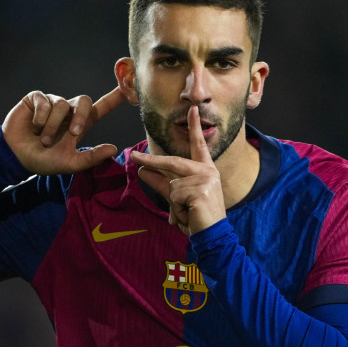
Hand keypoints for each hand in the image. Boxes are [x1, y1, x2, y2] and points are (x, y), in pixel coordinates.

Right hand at [1, 88, 125, 174]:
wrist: (17, 156)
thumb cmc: (44, 160)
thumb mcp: (70, 163)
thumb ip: (91, 157)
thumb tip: (114, 149)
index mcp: (80, 124)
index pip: (102, 107)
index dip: (115, 97)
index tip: (130, 85)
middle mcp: (69, 111)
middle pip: (85, 101)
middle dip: (81, 117)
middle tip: (72, 134)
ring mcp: (53, 103)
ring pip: (62, 106)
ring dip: (52, 126)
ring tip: (43, 139)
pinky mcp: (36, 99)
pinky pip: (44, 101)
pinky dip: (40, 117)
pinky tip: (33, 127)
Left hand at [131, 106, 225, 235]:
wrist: (213, 237)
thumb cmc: (197, 217)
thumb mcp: (177, 198)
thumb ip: (161, 183)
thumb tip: (143, 171)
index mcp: (205, 170)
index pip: (198, 145)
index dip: (194, 127)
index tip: (191, 109)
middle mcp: (208, 171)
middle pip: (172, 162)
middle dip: (151, 160)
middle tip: (134, 157)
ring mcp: (205, 180)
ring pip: (171, 185)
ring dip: (173, 203)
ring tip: (187, 212)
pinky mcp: (200, 191)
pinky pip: (174, 195)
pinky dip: (177, 209)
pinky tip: (190, 215)